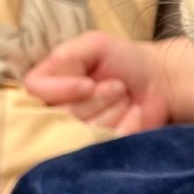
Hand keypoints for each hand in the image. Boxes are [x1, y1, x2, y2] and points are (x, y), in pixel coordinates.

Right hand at [24, 31, 169, 134]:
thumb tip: (54, 67)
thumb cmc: (123, 59)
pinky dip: (127, 125)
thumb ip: (70, 53)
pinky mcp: (99, 149)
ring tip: (125, 97)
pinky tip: (135, 113)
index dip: (63, 90)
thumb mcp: (95, 44)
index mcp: (46, 84)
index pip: (35, 93)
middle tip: (118, 86)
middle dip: (97, 99)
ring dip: (113, 110)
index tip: (89, 83)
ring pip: (84, 132)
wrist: (158, 81)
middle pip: (62, 116)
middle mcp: (54, 112)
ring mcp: (76, 135)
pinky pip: (106, 144)